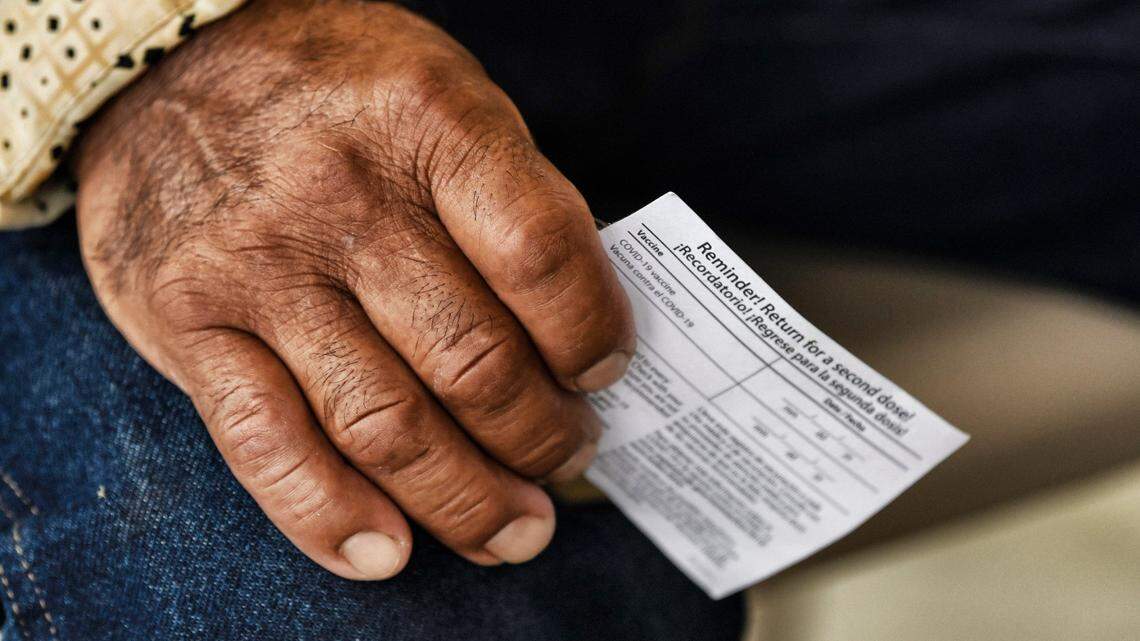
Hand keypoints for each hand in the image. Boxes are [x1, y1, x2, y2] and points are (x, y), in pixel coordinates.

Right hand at [74, 0, 632, 579]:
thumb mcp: (444, 96)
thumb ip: (510, 203)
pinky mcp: (189, 326)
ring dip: (466, 499)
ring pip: (385, 424)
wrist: (167, 61)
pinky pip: (267, 445)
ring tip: (512, 528)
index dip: (592, 332)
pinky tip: (387, 552)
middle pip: (472, 361)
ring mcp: (259, 268)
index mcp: (426, 123)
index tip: (606, 370)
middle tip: (568, 455)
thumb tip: (578, 337)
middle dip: (542, 437)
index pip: (539, 255)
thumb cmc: (335, 85)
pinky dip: (331, 516)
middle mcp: (341, 198)